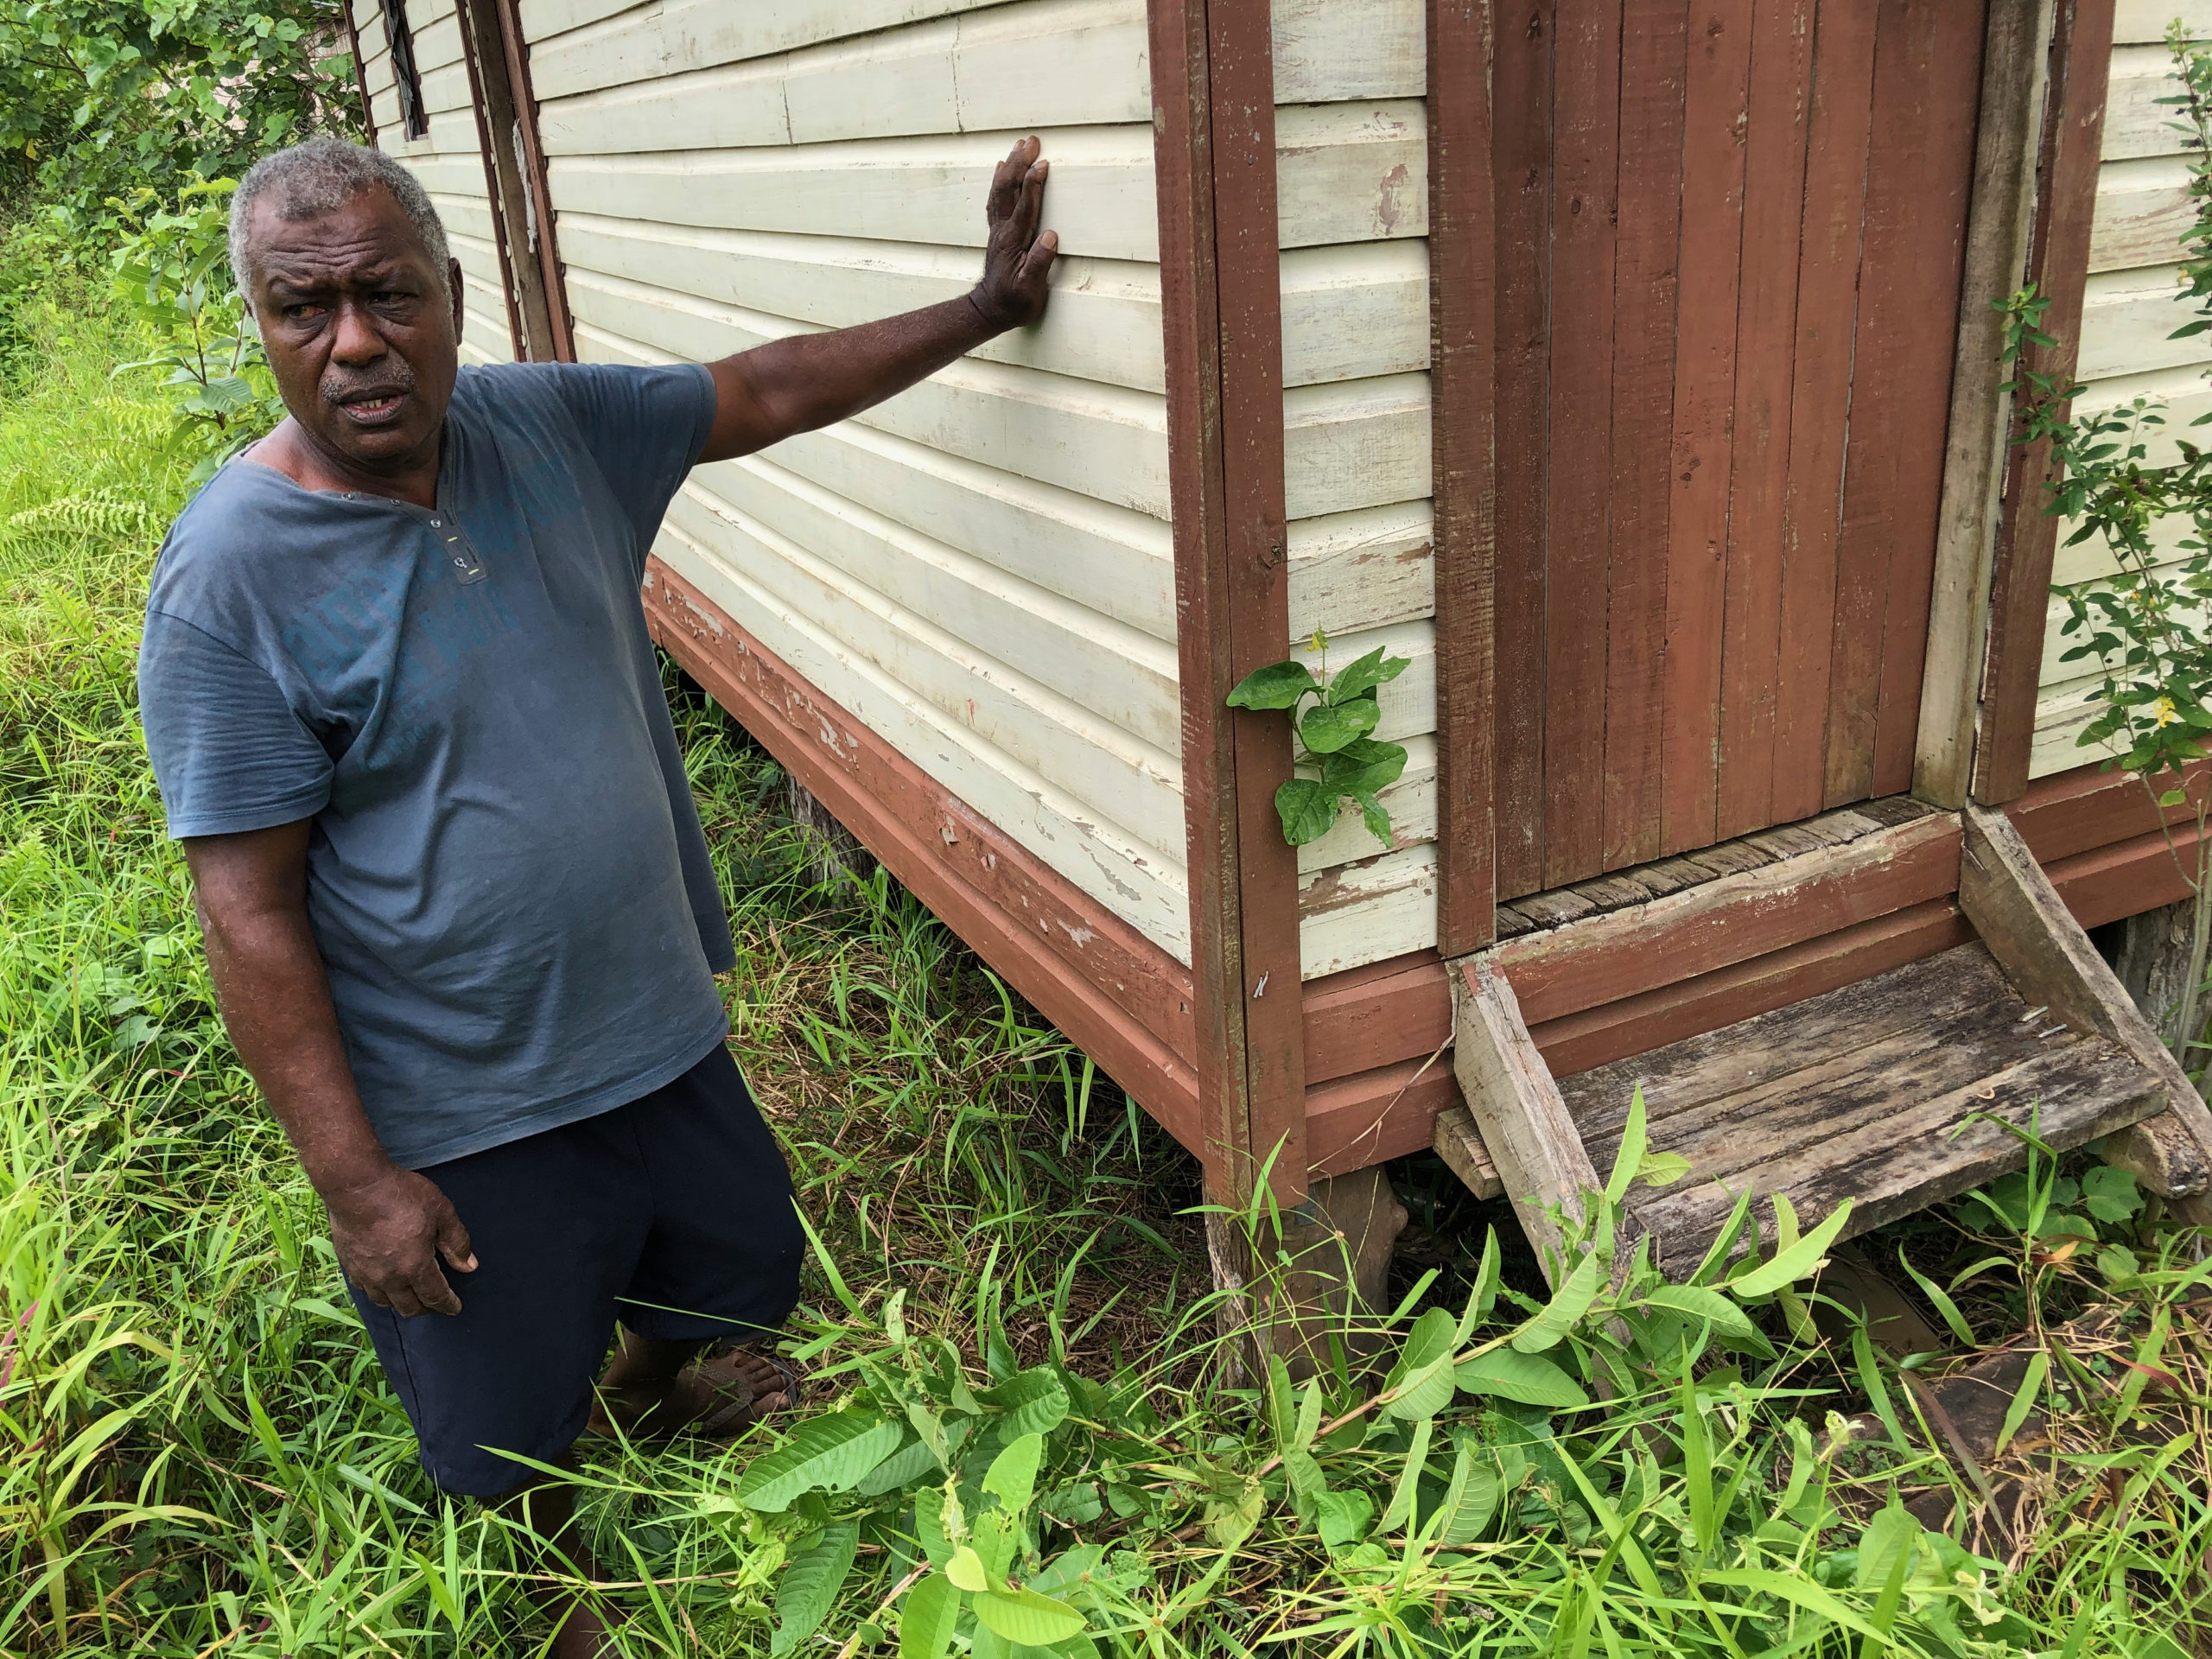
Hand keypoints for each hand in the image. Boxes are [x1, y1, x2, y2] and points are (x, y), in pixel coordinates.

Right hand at [325, 1164, 476, 1316]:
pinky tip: (382, 1285)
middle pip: (409, 1307)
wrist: (356, 1186)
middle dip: (426, 1309)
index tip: (455, 1308)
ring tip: (411, 1298)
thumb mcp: (441, 1212)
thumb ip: (457, 1241)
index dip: (447, 1304)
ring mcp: (365, 1273)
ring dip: (401, 1304)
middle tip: (435, 1304)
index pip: (434, 1296)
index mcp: (415, 1266)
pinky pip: (365, 1289)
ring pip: (385, 1302)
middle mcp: (389, 1277)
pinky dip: (378, 1292)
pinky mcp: (348, 1264)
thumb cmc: (402, 1195)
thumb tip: (469, 1266)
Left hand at [970, 135, 1057, 331]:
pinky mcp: (998, 231)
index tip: (1042, 164)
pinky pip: (996, 199)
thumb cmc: (1014, 303)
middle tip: (1032, 141)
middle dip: (1020, 163)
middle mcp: (1003, 231)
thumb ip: (1040, 263)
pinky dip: (1000, 180)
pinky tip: (1002, 167)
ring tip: (1021, 144)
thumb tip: (1051, 236)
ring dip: (1011, 165)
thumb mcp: (1030, 290)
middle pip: (1009, 190)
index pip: (1025, 207)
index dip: (1033, 185)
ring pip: (1001, 190)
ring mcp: (998, 229)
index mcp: (1013, 242)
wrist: (990, 311)